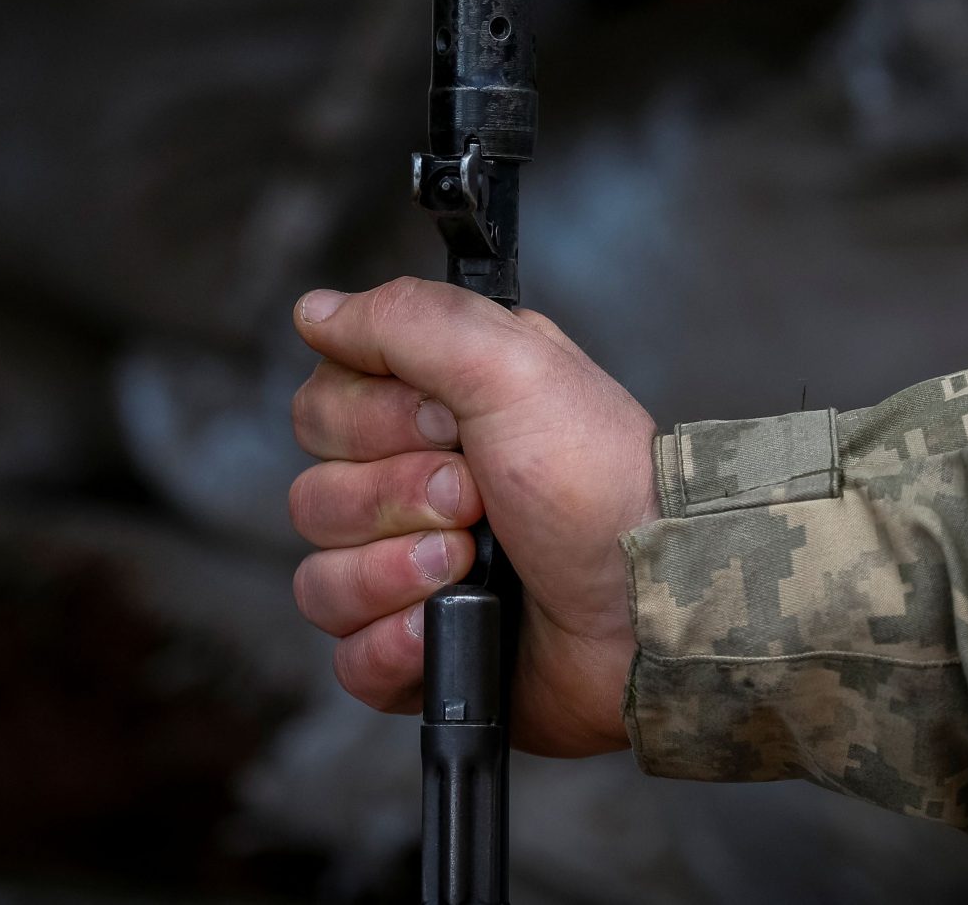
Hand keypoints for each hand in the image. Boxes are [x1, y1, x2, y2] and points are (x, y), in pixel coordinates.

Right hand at [288, 277, 658, 756]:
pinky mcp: (419, 654)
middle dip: (394, 502)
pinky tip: (448, 631)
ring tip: (469, 566)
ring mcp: (411, 578)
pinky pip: (347, 659)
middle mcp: (413, 492)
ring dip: (394, 574)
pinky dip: (396, 648)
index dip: (374, 424)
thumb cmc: (601, 483)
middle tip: (477, 498)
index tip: (450, 427)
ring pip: (320, 580)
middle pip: (314, 496)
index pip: (321, 409)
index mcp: (432, 414)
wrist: (653, 608)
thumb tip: (316, 309)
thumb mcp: (514, 366)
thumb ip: (408, 320)